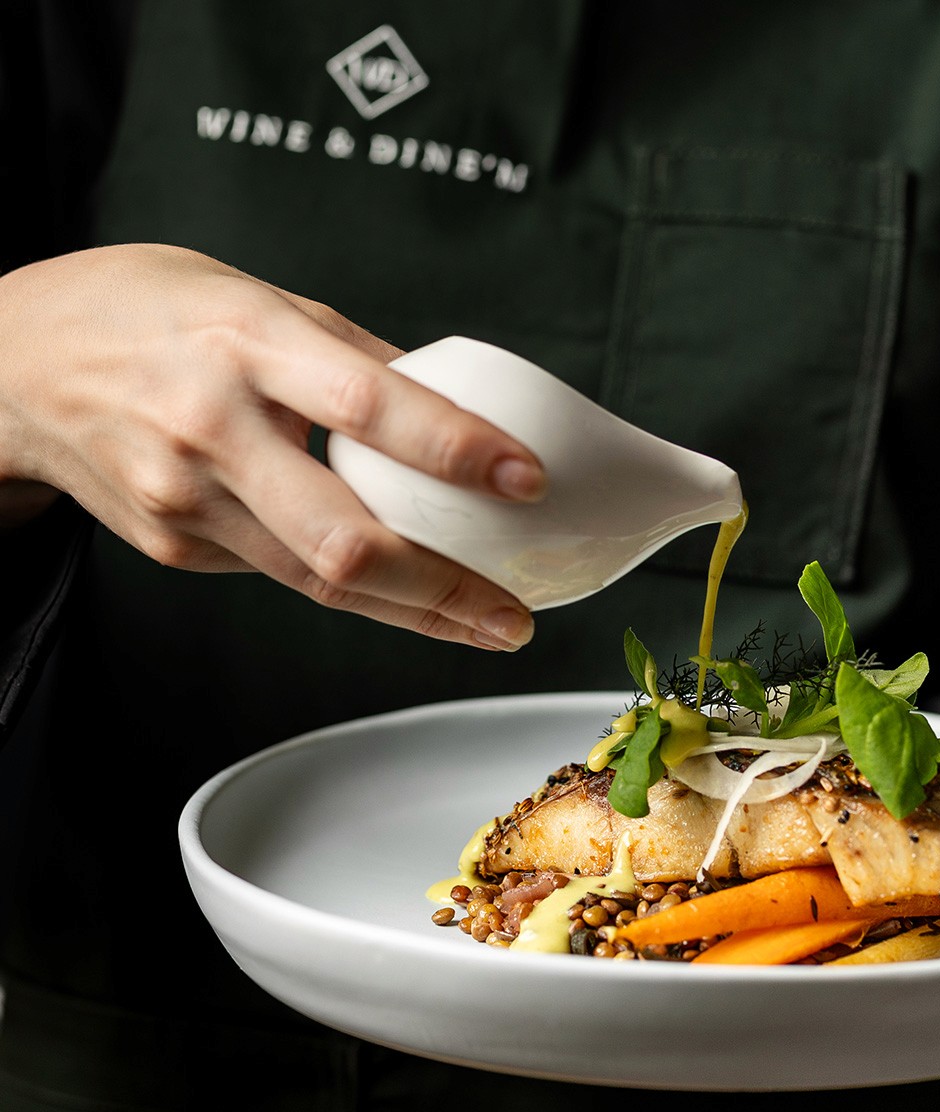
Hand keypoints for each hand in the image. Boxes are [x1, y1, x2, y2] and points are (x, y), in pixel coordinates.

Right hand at [0, 244, 543, 648]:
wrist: (13, 365)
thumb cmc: (144, 313)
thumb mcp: (255, 296)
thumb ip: (352, 356)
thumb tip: (450, 408)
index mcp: (244, 341)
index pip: (367, 404)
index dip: (454, 448)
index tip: (525, 480)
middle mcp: (211, 428)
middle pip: (344, 537)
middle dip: (444, 589)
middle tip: (513, 616)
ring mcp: (185, 500)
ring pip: (318, 579)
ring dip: (414, 612)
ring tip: (484, 623)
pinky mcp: (174, 546)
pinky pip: (282, 572)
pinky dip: (351, 584)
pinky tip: (397, 586)